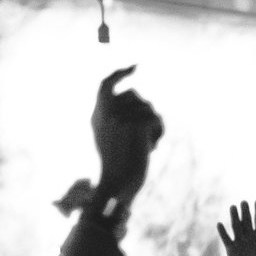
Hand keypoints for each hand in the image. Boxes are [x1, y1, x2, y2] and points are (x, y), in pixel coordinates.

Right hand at [59, 66, 163, 217]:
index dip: (120, 74)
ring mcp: (120, 117)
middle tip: (146, 135)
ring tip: (146, 145)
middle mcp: (106, 113)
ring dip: (153, 125)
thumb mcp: (112, 140)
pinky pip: (156, 118)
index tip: (135, 67)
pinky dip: (159, 132)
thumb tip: (136, 97)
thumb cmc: (117, 169)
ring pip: (148, 108)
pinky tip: (151, 148)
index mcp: (97, 116)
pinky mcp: (135, 124)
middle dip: (145, 112)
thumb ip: (117, 117)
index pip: (106, 84)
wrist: (117, 187)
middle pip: (135, 96)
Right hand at [216, 200, 255, 255]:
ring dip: (234, 217)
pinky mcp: (231, 249)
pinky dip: (223, 232)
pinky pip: (226, 239)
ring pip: (236, 226)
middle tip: (244, 202)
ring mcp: (240, 242)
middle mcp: (249, 236)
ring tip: (233, 207)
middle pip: (247, 221)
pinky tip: (220, 224)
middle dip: (246, 212)